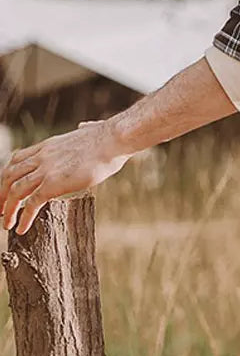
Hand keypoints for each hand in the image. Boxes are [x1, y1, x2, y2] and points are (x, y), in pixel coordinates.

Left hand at [0, 121, 128, 234]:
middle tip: (0, 208)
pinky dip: (23, 217)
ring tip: (6, 223)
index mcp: (48, 146)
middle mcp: (41, 157)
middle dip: (1, 193)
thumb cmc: (108, 138)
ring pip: (15, 191)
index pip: (17, 159)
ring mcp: (46, 170)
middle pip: (9, 175)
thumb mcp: (89, 131)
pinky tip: (21, 229)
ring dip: (8, 209)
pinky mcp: (54, 183)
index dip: (8, 175)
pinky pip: (31, 203)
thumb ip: (83, 130)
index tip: (7, 187)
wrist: (112, 140)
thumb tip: (87, 126)